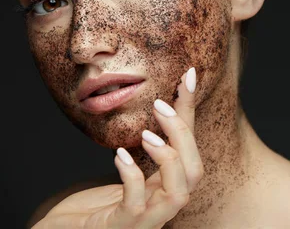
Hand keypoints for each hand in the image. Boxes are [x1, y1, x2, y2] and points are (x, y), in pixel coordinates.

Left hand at [33, 67, 202, 228]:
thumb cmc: (94, 205)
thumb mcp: (128, 167)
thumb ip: (148, 145)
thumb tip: (161, 100)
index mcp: (166, 189)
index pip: (192, 150)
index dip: (190, 113)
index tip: (187, 76)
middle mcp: (162, 206)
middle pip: (195, 172)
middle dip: (182, 135)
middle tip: (159, 105)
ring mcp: (144, 221)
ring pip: (179, 194)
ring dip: (168, 158)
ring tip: (146, 134)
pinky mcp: (120, 228)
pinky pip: (135, 205)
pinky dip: (132, 177)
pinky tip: (119, 155)